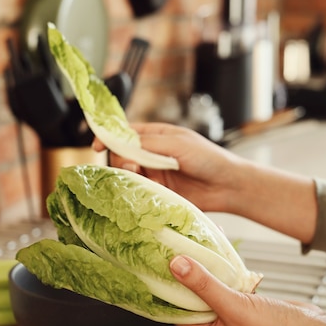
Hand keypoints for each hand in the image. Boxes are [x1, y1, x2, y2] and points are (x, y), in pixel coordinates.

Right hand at [93, 122, 238, 212]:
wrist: (228, 186)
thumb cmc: (208, 158)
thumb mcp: (178, 144)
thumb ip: (149, 144)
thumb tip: (122, 143)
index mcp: (157, 135)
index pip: (126, 133)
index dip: (109, 137)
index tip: (97, 144)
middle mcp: (152, 154)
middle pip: (123, 154)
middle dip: (122, 158)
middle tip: (133, 165)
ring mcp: (154, 174)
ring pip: (128, 173)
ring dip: (128, 174)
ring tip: (139, 176)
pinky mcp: (157, 193)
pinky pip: (138, 190)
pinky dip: (134, 190)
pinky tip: (140, 190)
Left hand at [169, 255, 325, 325]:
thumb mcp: (233, 305)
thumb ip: (204, 285)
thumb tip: (175, 264)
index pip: (173, 309)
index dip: (162, 287)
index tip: (153, 263)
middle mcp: (213, 325)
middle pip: (188, 295)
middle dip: (181, 272)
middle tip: (169, 247)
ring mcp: (228, 312)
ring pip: (207, 284)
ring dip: (202, 265)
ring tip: (189, 241)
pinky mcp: (243, 301)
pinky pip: (224, 280)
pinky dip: (220, 265)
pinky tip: (217, 245)